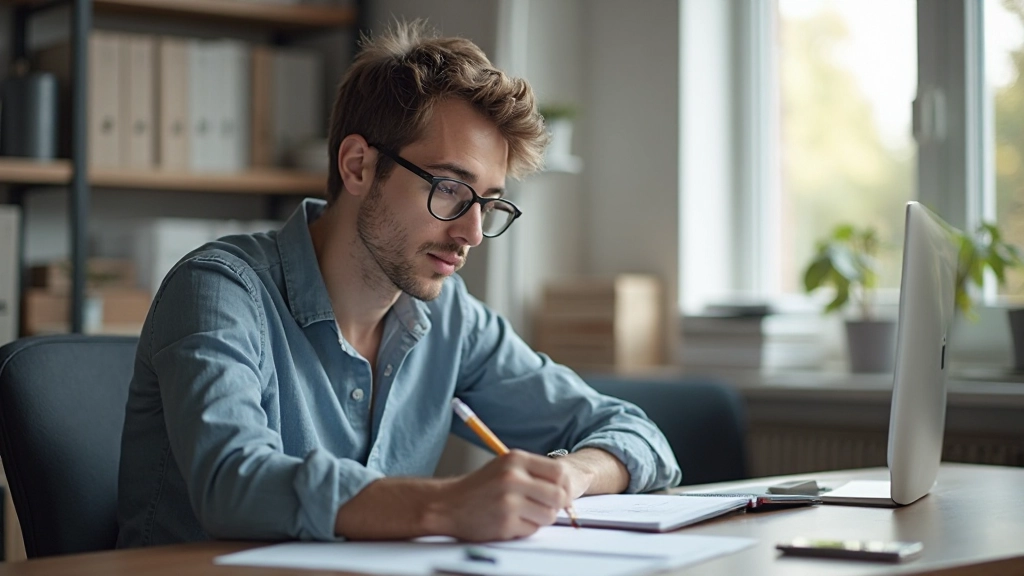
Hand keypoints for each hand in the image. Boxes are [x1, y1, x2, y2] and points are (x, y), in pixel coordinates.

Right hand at [427, 450, 573, 541]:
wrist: (447, 505)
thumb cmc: (480, 487)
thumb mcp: (505, 467)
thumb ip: (534, 473)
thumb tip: (566, 489)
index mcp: (515, 459)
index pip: (559, 472)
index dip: (564, 486)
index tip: (559, 494)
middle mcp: (513, 477)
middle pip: (559, 496)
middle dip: (555, 505)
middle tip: (542, 507)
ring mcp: (508, 501)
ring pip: (549, 515)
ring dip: (540, 519)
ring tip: (522, 514)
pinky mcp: (505, 523)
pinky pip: (532, 530)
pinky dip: (524, 529)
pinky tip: (508, 522)